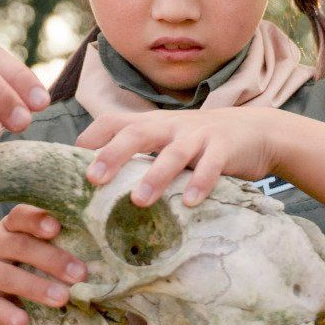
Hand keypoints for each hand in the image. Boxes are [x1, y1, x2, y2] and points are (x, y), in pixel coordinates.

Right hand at [0, 205, 88, 324]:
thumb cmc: (16, 272)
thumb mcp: (30, 256)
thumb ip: (54, 250)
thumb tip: (99, 260)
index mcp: (10, 228)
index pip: (21, 215)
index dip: (38, 219)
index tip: (58, 228)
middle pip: (20, 245)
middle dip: (52, 259)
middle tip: (80, 274)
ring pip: (7, 276)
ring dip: (37, 287)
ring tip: (62, 298)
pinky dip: (8, 313)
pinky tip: (24, 321)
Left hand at [75, 106, 297, 206]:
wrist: (256, 131)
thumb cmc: (201, 144)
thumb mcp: (168, 141)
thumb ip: (141, 154)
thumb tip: (98, 182)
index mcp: (154, 124)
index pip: (115, 121)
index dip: (91, 137)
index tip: (68, 159)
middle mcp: (172, 126)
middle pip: (137, 133)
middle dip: (113, 155)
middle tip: (93, 179)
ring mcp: (199, 135)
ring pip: (173, 152)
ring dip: (155, 175)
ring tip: (138, 200)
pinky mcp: (225, 148)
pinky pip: (211, 165)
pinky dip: (200, 183)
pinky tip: (190, 202)